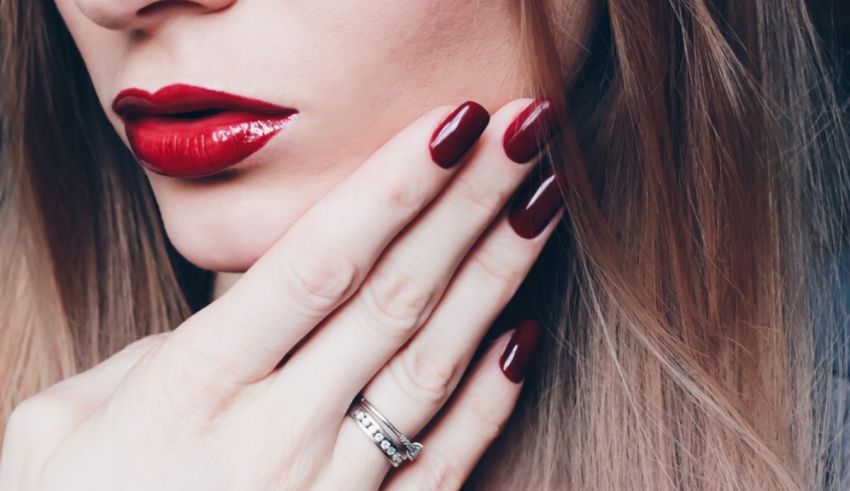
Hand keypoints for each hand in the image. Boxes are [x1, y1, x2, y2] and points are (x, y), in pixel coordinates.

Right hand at [0, 98, 563, 489]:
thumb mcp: (63, 426)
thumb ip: (145, 359)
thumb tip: (216, 323)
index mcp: (195, 387)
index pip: (317, 264)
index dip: (391, 188)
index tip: (450, 126)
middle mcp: (276, 434)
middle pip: (394, 298)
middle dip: (468, 206)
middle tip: (522, 132)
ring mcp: (332, 490)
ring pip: (434, 366)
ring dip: (496, 278)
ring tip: (542, 205)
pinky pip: (446, 461)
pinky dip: (491, 398)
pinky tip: (526, 335)